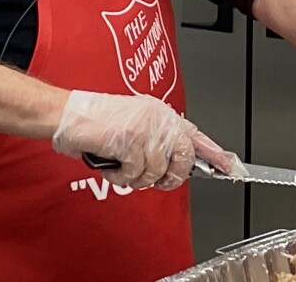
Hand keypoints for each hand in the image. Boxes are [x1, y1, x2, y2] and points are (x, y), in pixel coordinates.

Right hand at [51, 91, 239, 189]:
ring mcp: (146, 128)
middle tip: (155, 180)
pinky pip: (135, 174)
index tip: (228, 166)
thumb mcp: (134, 124)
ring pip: (156, 172)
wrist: (67, 114)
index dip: (214, 153)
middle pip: (183, 159)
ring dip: (135, 178)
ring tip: (120, 165)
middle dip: (171, 178)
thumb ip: (155, 140)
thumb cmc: (96, 122)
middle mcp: (158, 118)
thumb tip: (175, 163)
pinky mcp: (131, 141)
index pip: (195, 135)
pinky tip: (110, 163)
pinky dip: (120, 176)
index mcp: (160, 114)